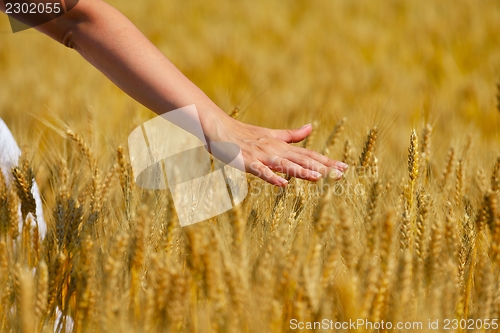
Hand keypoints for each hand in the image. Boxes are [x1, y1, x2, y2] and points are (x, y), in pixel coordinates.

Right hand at [201, 107, 347, 186]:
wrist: (219, 128)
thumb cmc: (244, 133)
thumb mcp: (271, 134)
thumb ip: (292, 135)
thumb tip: (312, 127)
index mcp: (282, 145)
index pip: (308, 154)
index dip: (326, 161)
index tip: (344, 168)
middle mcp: (275, 149)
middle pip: (301, 159)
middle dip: (322, 166)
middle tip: (341, 173)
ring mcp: (262, 156)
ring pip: (284, 164)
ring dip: (301, 171)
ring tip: (318, 177)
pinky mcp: (247, 162)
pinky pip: (261, 171)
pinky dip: (272, 177)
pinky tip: (283, 185)